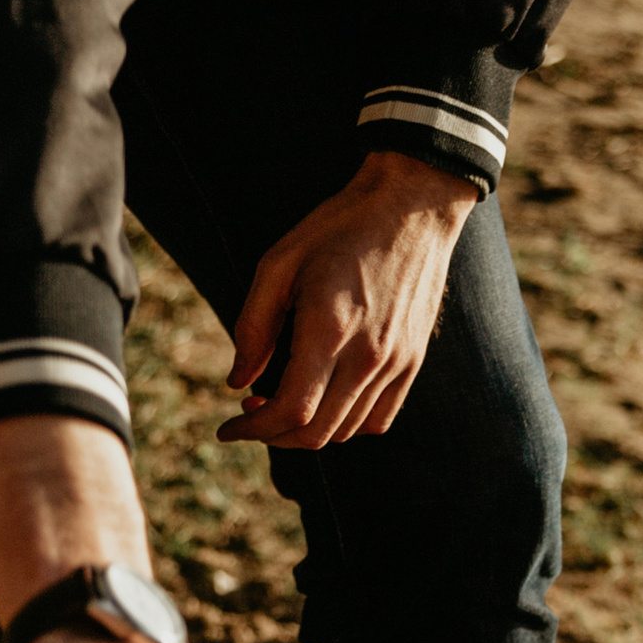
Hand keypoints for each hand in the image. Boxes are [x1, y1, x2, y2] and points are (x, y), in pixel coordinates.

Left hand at [221, 150, 477, 449]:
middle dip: (274, 436)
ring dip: (308, 431)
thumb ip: (253, 326)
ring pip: (347, 430)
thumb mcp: (278, 264)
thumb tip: (237, 381)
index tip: (229, 426)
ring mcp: (396, 361)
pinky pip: (380, 418)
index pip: (292, 412)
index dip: (254, 430)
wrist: (412, 206)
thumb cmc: (338, 227)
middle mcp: (367, 355)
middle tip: (251, 414)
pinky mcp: (413, 360)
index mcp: (329, 329)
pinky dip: (347, 424)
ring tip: (283, 404)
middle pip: (318, 433)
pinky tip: (326, 401)